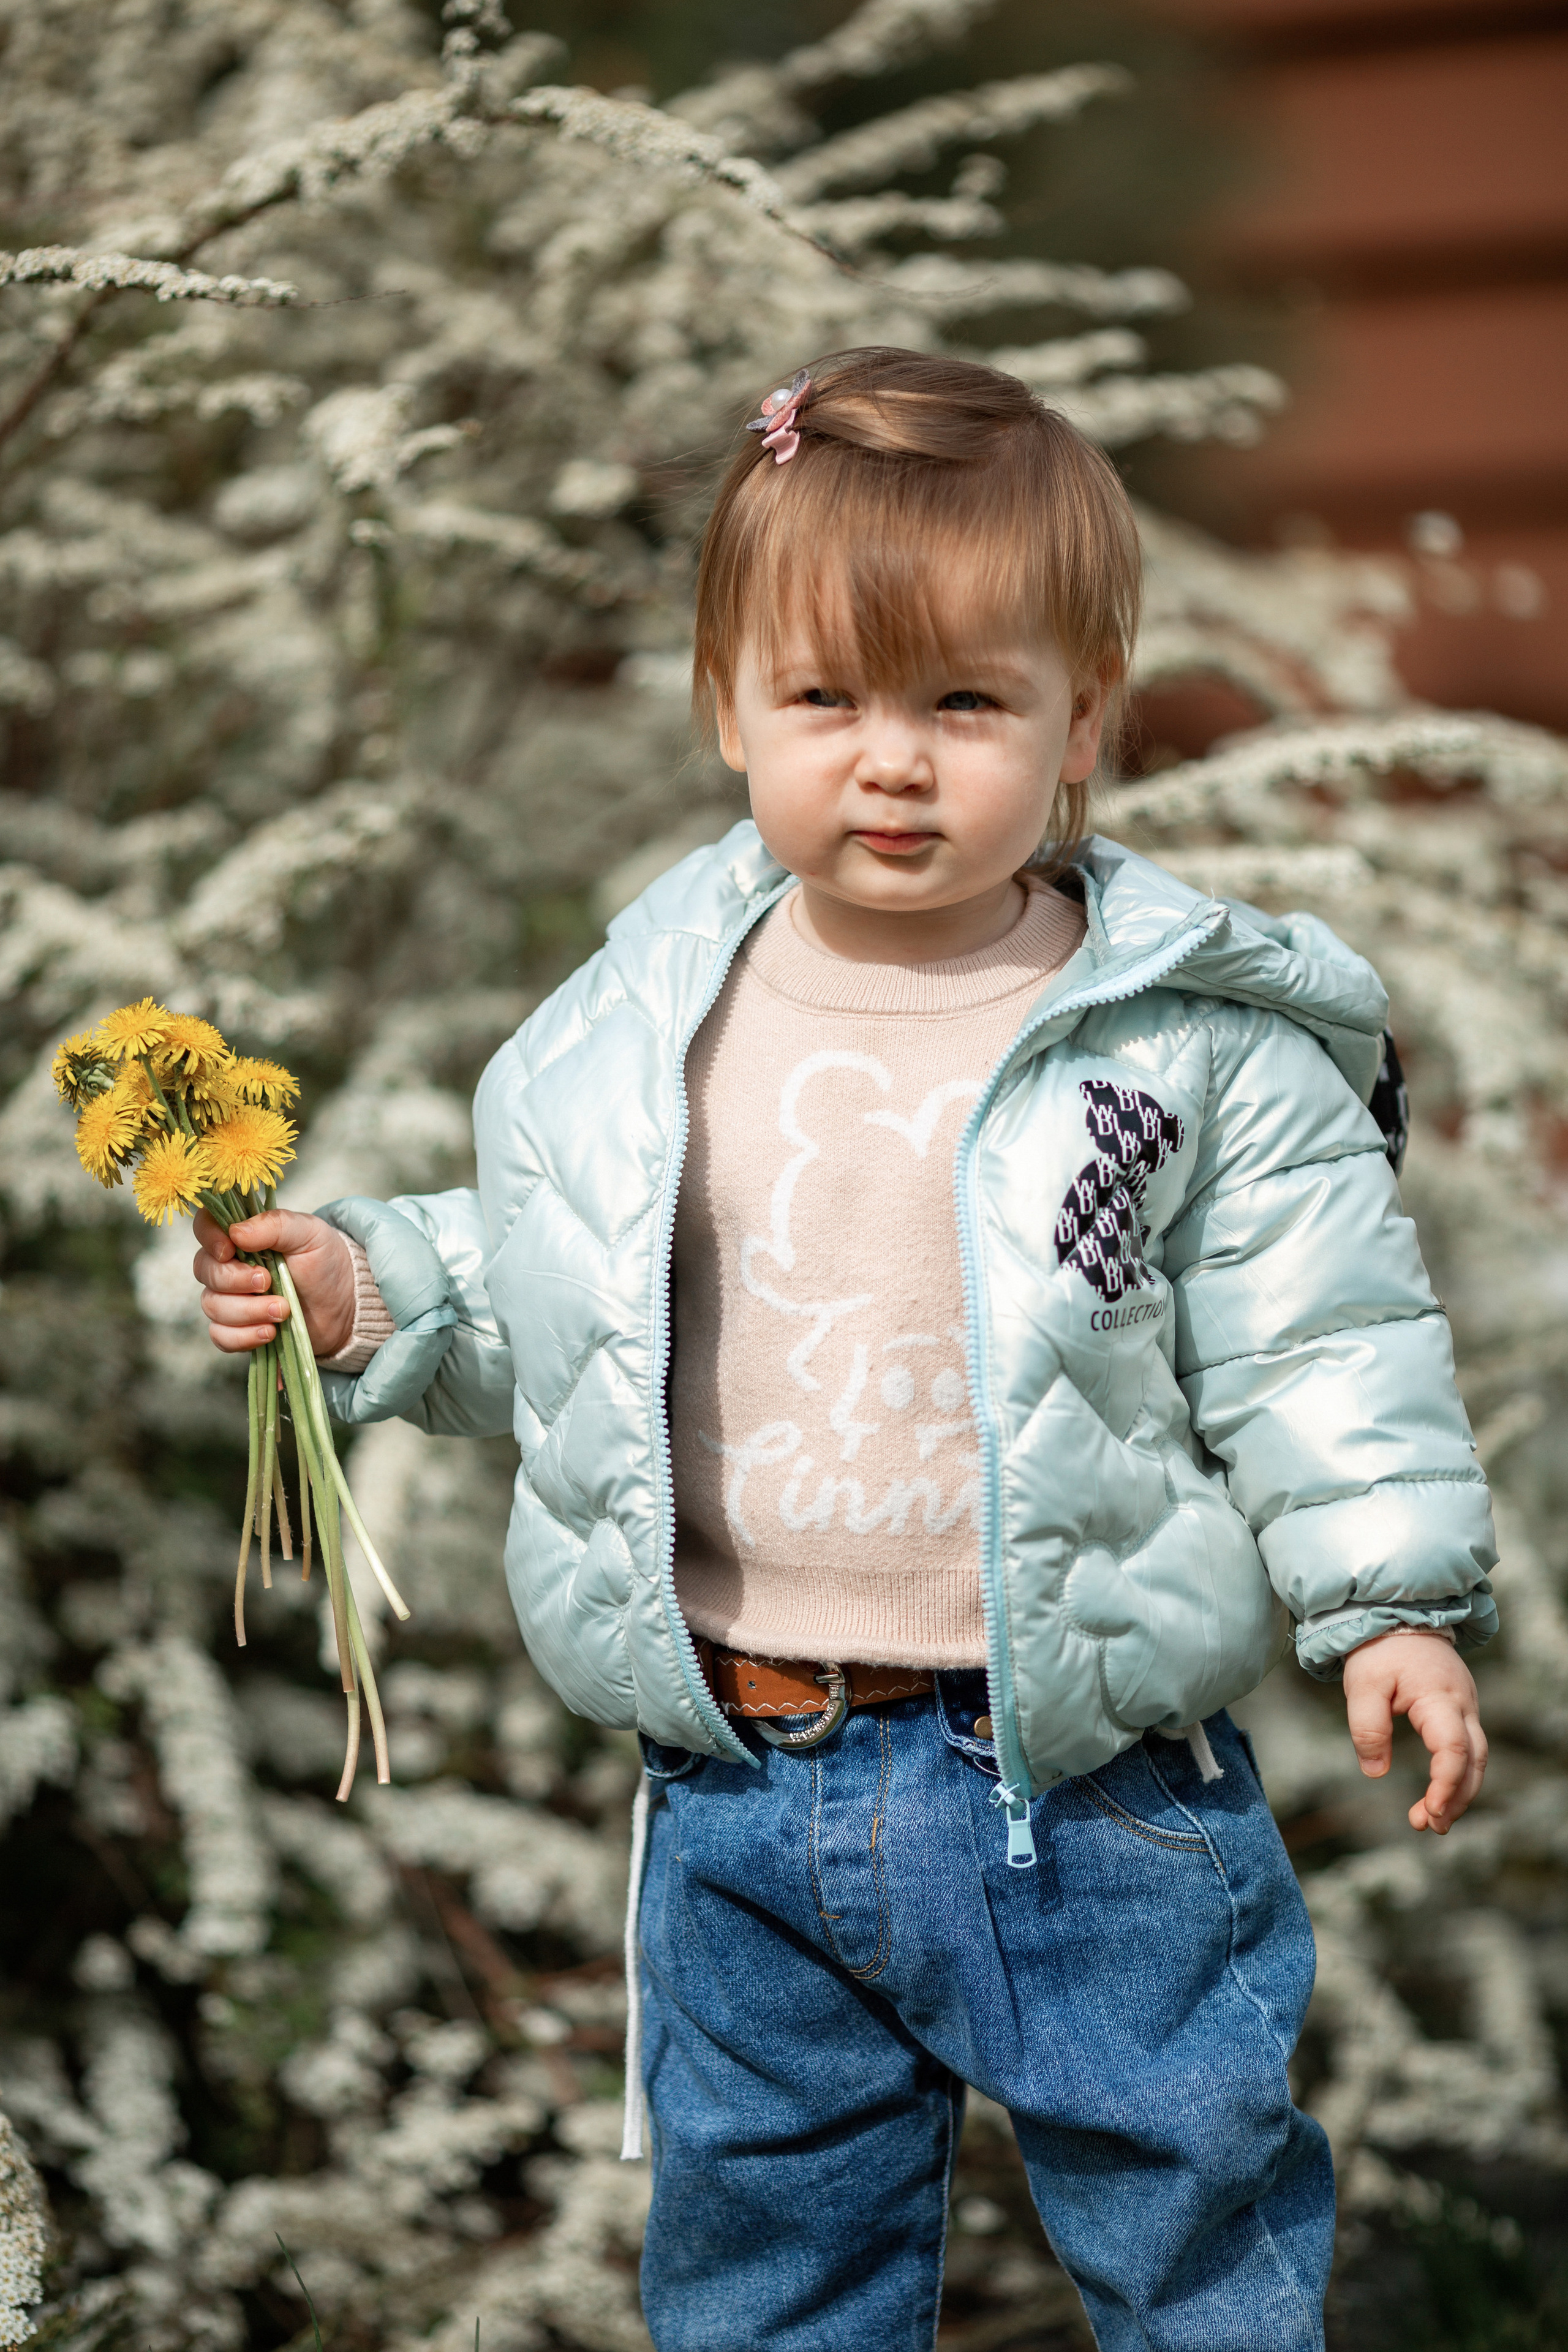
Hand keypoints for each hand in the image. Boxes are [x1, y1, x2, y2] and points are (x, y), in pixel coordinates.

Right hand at [192, 1207, 356, 1360]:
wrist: (344, 1304)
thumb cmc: (324, 1261)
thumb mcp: (309, 1233)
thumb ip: (275, 1224)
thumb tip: (235, 1232)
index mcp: (241, 1235)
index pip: (205, 1227)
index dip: (209, 1238)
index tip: (230, 1250)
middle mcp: (228, 1265)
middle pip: (205, 1271)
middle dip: (236, 1280)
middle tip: (269, 1282)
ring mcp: (230, 1299)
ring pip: (213, 1306)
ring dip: (248, 1311)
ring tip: (283, 1311)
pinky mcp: (238, 1328)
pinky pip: (221, 1336)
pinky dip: (244, 1337)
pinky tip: (270, 1333)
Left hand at [1343, 1630, 1486, 1833]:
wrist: (1397, 1616)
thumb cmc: (1379, 1650)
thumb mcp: (1362, 1685)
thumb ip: (1368, 1727)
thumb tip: (1375, 1772)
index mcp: (1440, 1698)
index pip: (1454, 1749)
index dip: (1445, 1784)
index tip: (1428, 1811)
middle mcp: (1463, 1705)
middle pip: (1474, 1761)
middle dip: (1456, 1798)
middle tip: (1430, 1827)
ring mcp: (1466, 1707)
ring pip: (1476, 1758)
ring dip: (1458, 1792)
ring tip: (1431, 1821)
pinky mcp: (1459, 1710)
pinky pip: (1467, 1749)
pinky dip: (1456, 1775)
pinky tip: (1438, 1795)